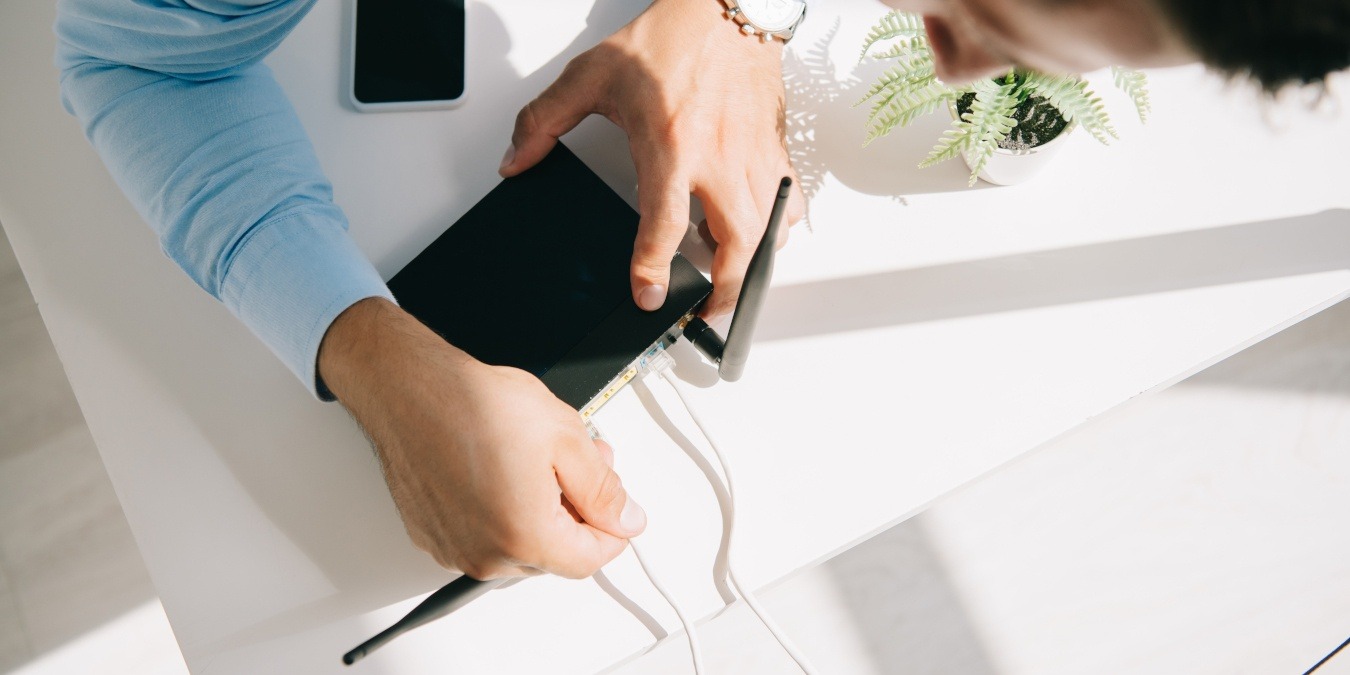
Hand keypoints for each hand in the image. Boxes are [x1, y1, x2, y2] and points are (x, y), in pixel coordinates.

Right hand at [317, 298, 645, 578]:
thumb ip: (604, 491)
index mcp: (524, 537)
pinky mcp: (434, 536)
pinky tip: (504, 469)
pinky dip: (503, 512)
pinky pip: (485, 537)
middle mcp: (486, 555)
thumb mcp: (566, 438)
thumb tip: (626, 519)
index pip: (591, 559)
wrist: (410, 389)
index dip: (613, 527)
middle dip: (577, 512)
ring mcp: (455, 549)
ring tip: (540, 459)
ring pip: (520, 547)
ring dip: (541, 512)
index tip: (616, 502)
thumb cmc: (472, 405)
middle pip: (556, 555)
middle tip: (582, 463)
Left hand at [501, 0, 805, 318]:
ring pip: (766, 229)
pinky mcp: (775, 147)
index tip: (647, 295)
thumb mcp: (591, 75)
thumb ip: (544, 121)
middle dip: (723, 289)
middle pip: (734, 243)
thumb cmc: (669, 38)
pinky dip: (779, 227)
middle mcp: (718, 157)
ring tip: (727, 279)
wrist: (724, 6)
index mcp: (671, 144)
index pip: (664, 223)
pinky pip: (789, 201)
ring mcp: (753, 155)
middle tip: (706, 313)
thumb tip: (514, 161)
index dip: (653, 267)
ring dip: (749, 265)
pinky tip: (761, 232)